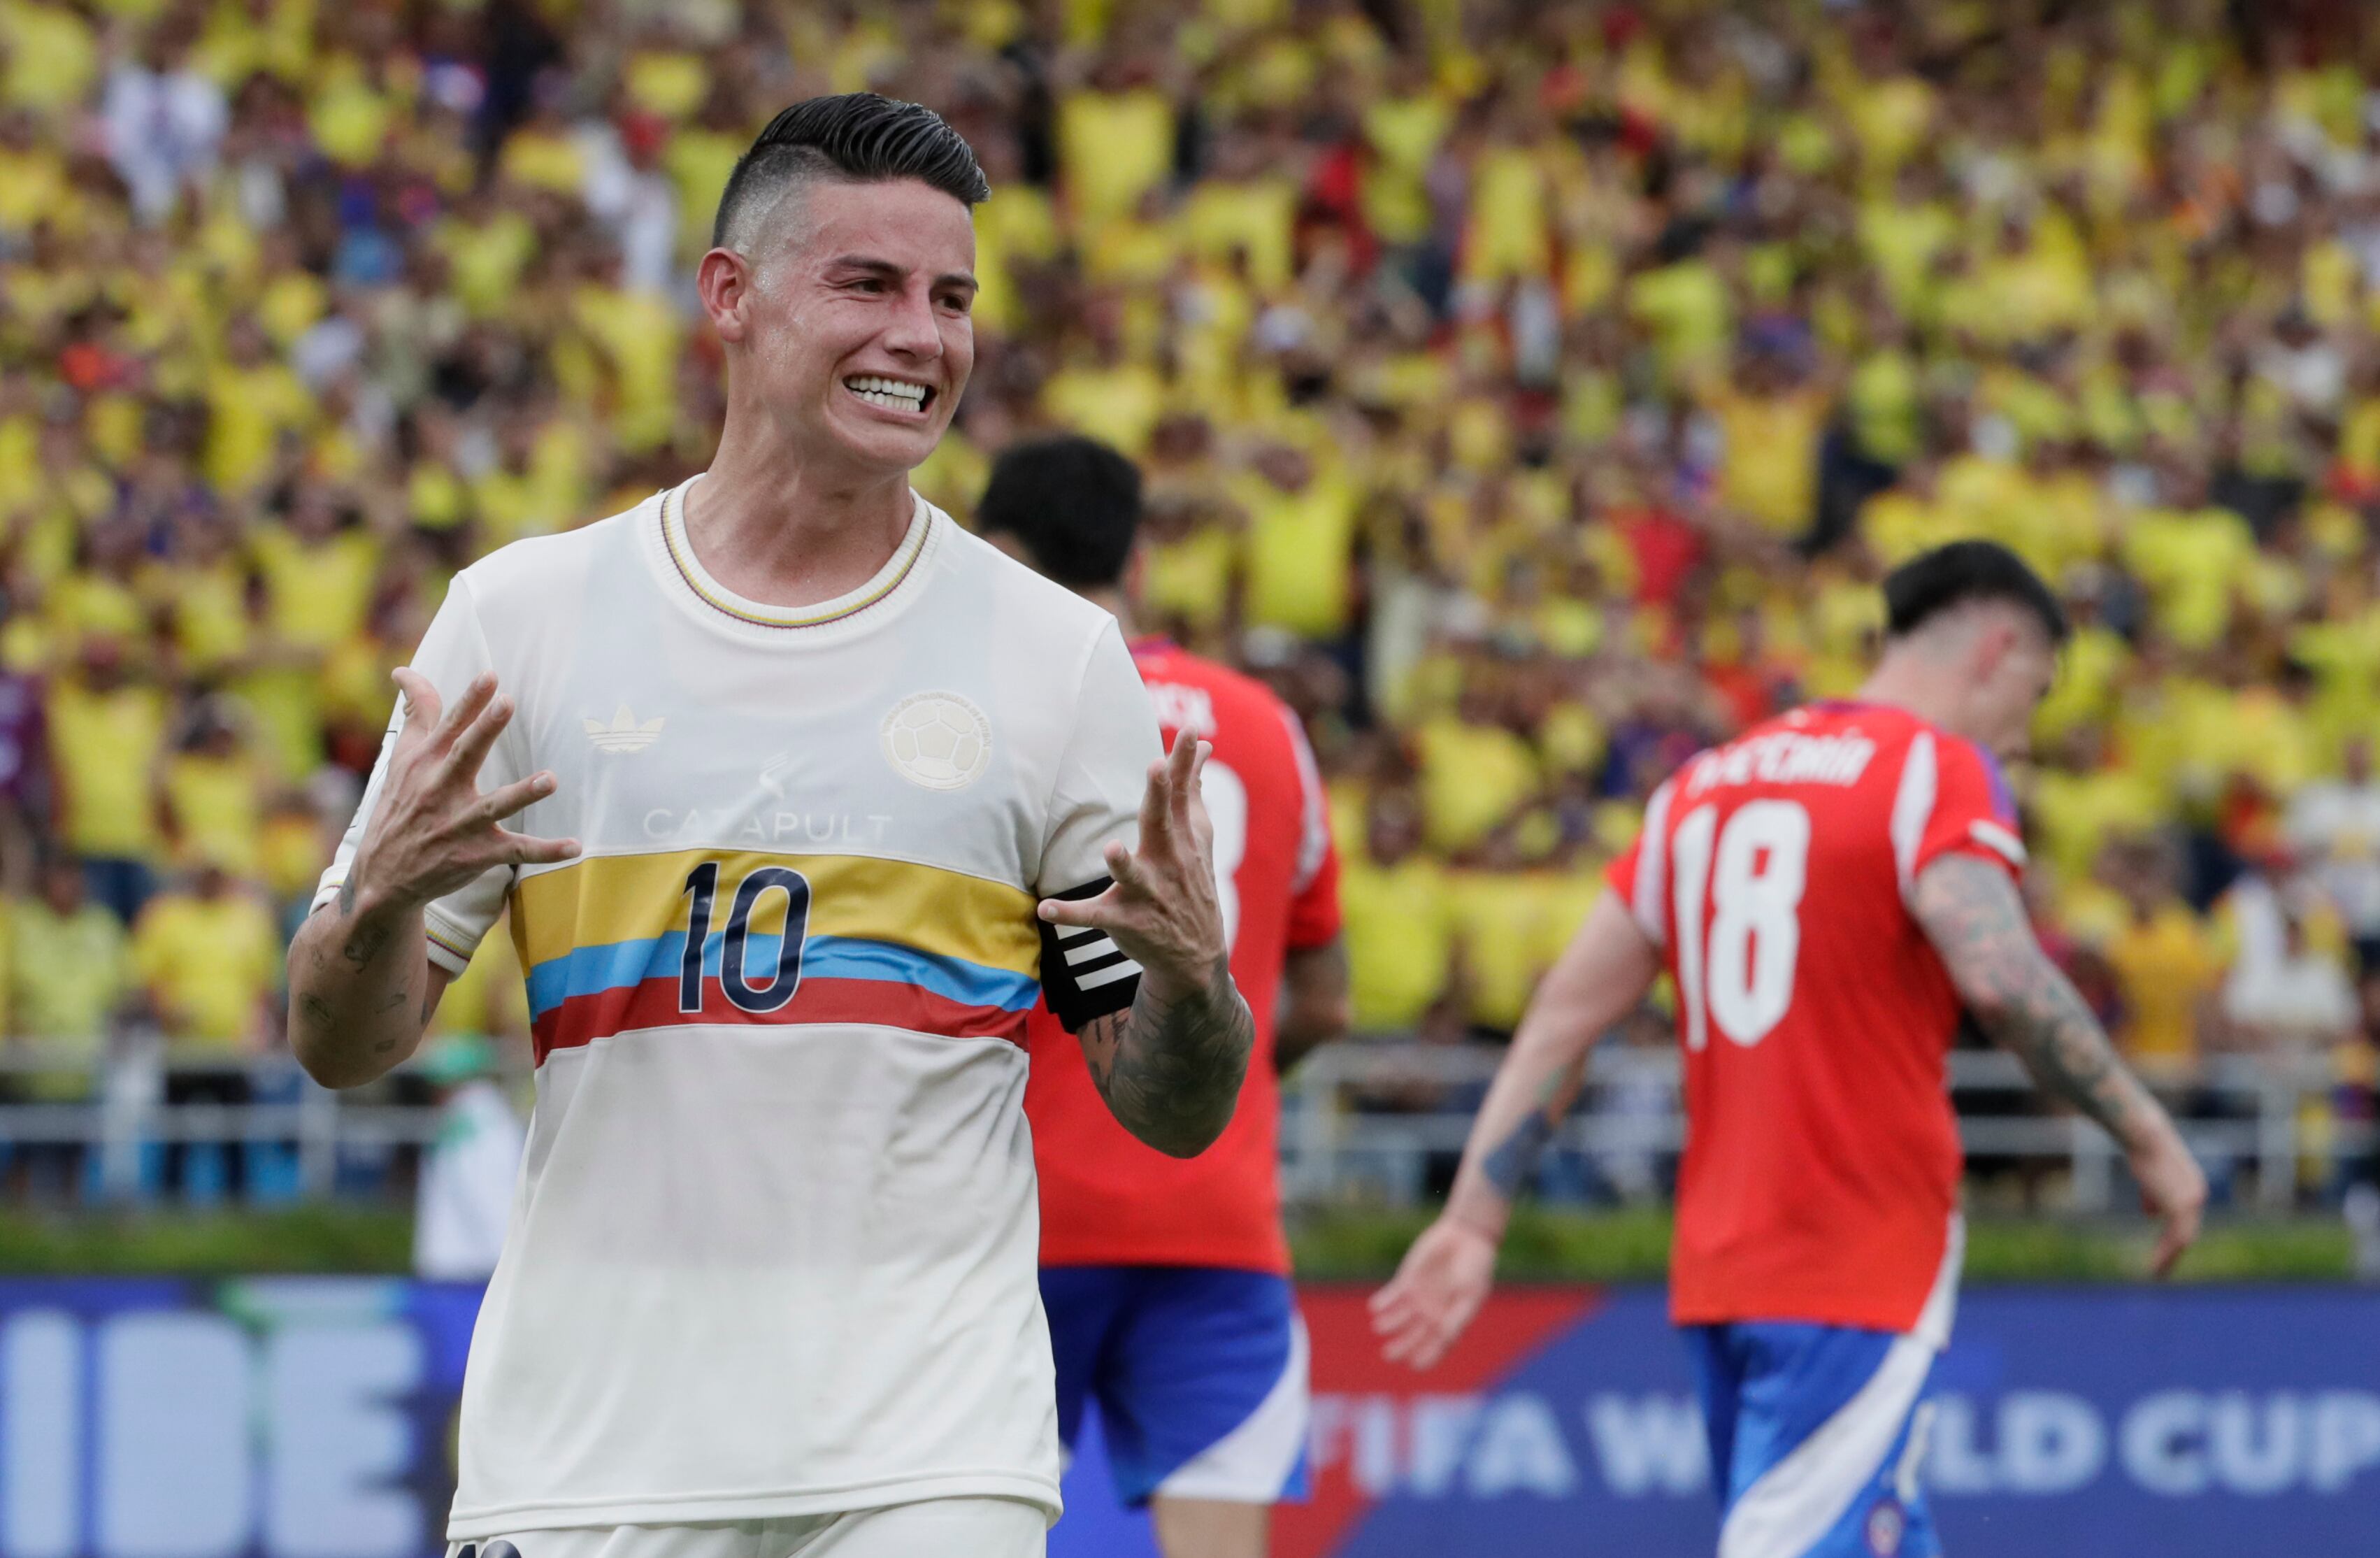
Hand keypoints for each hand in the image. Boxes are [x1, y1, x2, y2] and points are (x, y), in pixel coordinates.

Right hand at [347, 669, 578, 917]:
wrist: (382, 876)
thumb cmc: (400, 806)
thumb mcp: (402, 759)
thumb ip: (417, 714)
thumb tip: (404, 670)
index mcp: (426, 763)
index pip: (449, 725)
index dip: (469, 700)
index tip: (490, 676)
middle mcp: (441, 789)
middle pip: (466, 754)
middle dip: (485, 730)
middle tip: (507, 703)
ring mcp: (460, 823)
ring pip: (494, 806)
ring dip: (522, 793)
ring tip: (550, 779)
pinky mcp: (476, 853)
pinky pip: (516, 851)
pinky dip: (545, 850)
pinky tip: (575, 846)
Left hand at [1038, 728, 1225, 1000]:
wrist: (1195, 955)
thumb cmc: (1191, 883)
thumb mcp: (1198, 839)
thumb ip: (1193, 791)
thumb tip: (1203, 747)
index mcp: (1181, 839)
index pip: (1183, 795)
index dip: (1185, 763)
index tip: (1191, 732)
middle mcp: (1167, 862)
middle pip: (1161, 825)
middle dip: (1159, 797)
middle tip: (1156, 767)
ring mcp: (1147, 894)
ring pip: (1132, 876)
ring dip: (1123, 864)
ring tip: (1111, 849)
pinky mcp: (1126, 922)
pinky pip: (1094, 917)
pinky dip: (1069, 914)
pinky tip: (1045, 909)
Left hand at [1369, 1215, 1498, 1369]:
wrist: (1466, 1236)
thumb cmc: (1475, 1268)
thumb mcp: (1471, 1294)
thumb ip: (1458, 1317)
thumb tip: (1446, 1339)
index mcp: (1451, 1321)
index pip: (1437, 1346)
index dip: (1427, 1357)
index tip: (1415, 1365)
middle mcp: (1433, 1314)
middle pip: (1414, 1337)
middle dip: (1401, 1347)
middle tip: (1388, 1355)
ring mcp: (1419, 1298)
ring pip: (1400, 1319)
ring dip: (1389, 1324)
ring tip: (1379, 1327)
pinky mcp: (1407, 1281)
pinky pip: (1391, 1296)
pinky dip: (1383, 1302)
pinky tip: (1375, 1307)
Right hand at [2129, 1123, 2206, 1278]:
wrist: (2145, 1136)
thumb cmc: (2142, 1149)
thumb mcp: (2149, 1175)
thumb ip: (2152, 1194)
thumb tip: (2151, 1214)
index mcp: (2191, 1187)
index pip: (2184, 1219)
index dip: (2170, 1236)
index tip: (2161, 1252)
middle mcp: (2196, 1195)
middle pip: (2186, 1232)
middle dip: (2171, 1252)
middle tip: (2160, 1270)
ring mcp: (2191, 1201)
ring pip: (2182, 1239)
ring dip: (2168, 1258)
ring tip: (2155, 1273)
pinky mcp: (2181, 1205)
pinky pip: (2175, 1238)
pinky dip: (2164, 1254)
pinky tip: (2153, 1265)